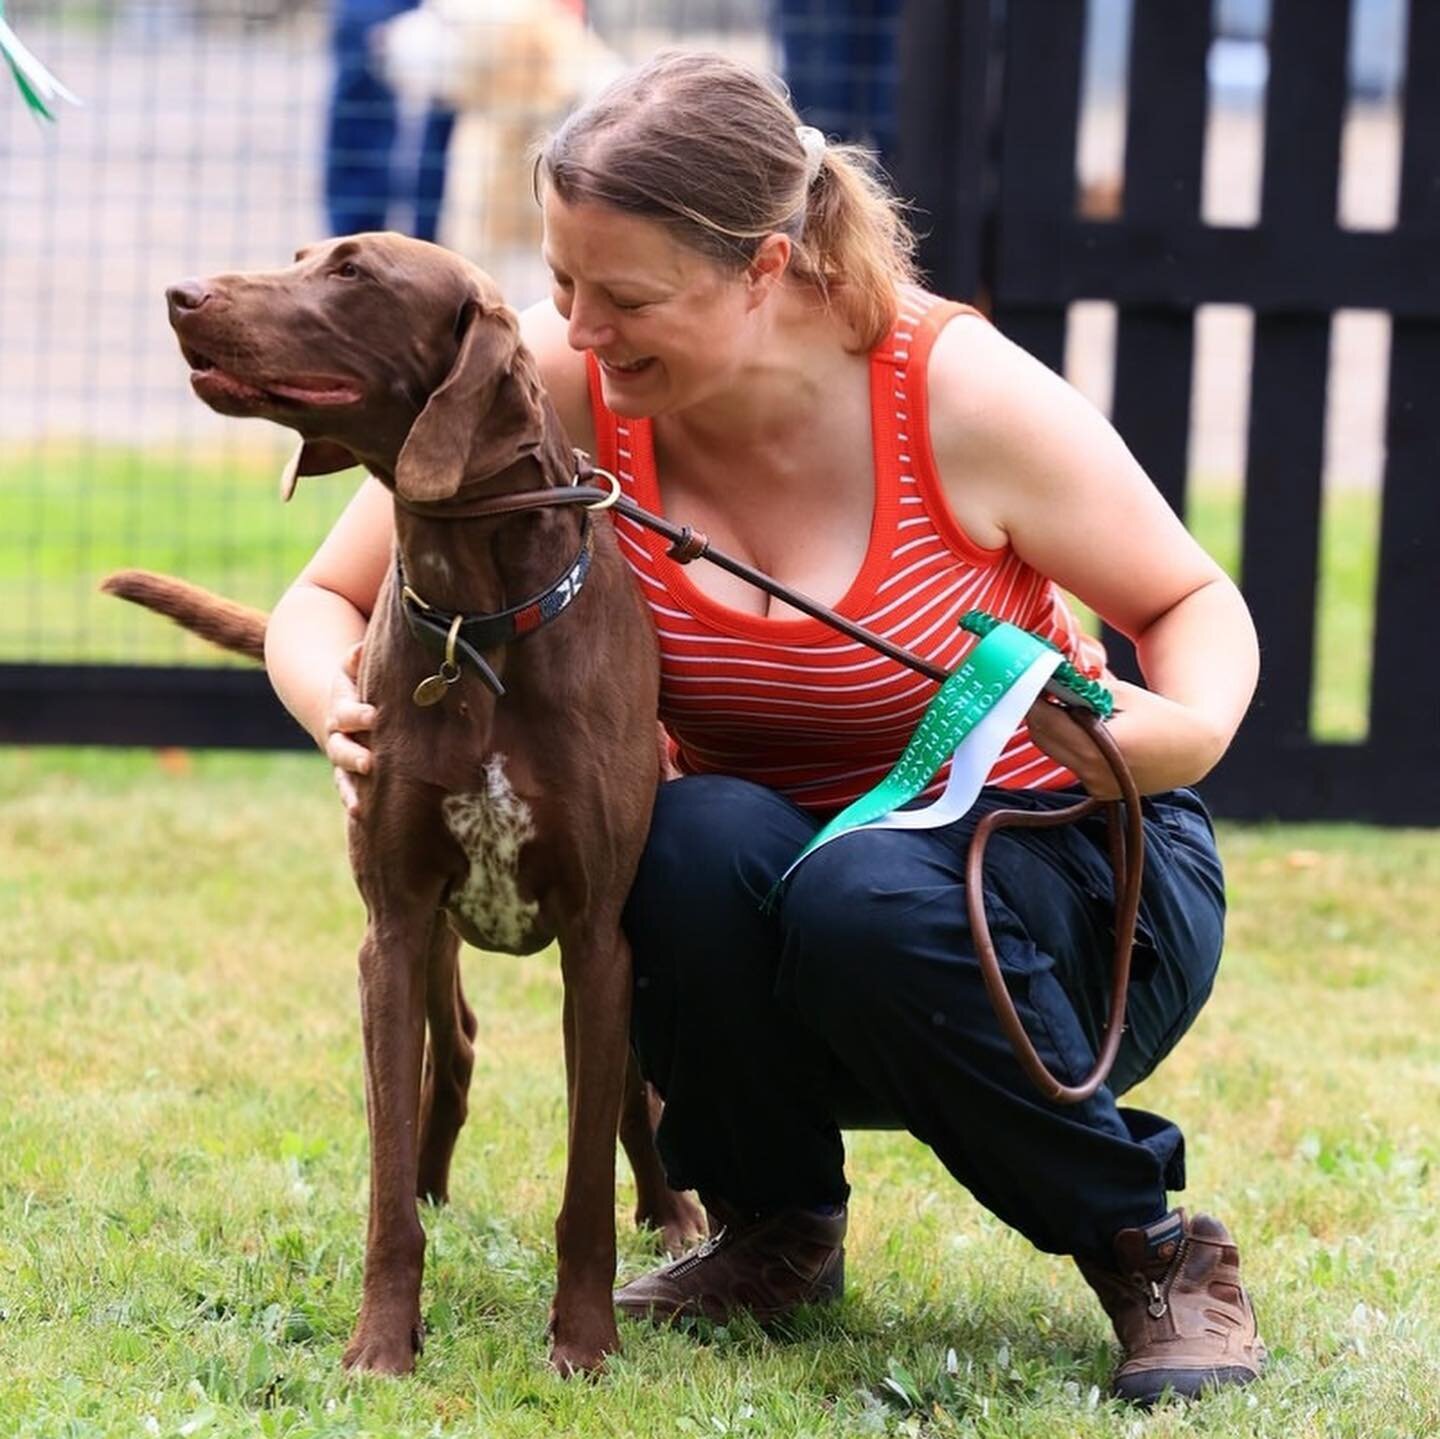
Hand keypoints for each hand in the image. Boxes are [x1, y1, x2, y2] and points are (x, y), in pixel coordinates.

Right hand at [324, 640, 376, 814]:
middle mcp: (339, 735)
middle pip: (341, 748)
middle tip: (370, 763)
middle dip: (354, 756)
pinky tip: (361, 816)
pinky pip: (348, 790)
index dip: (358, 715)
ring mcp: (343, 758)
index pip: (348, 713)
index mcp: (342, 707)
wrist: (345, 706)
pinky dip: (352, 802)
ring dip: (350, 790)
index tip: (375, 716)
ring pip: (342, 775)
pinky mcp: (350, 774)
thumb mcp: (354, 667)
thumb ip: (356, 658)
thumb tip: (363, 648)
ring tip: (359, 805)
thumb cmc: (360, 682)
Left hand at [1024, 679, 1226, 798]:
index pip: (1046, 721)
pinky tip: (1079, 728)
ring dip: (1051, 729)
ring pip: (1053, 752)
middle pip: (1043, 738)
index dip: (1033, 700)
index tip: (1028, 682)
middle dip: (1038, 714)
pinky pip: (1069, 763)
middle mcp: (1093, 772)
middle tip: (1040, 690)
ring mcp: (1094, 785)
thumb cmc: (1159, 715)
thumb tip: (1049, 680)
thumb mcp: (1121, 693)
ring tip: (1062, 707)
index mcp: (1100, 746)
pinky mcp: (1097, 792)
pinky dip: (1067, 744)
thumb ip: (1082, 690)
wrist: (1192, 750)